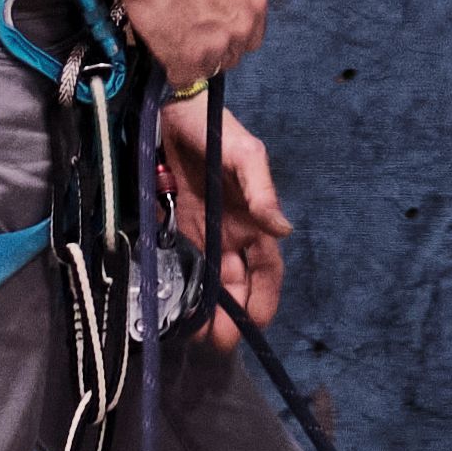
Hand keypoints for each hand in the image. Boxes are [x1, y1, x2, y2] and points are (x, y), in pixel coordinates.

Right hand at [101, 0, 267, 87]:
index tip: (215, 35)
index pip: (251, 37)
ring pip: (207, 69)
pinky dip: (171, 71)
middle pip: (231, 56)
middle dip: (211, 50)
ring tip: (171, 47)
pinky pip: (182, 79)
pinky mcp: (188, 61)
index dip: (230, 37)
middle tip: (189, 39)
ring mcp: (216, 47)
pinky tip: (160, 56)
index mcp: (252, 2)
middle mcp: (241, 28)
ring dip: (191, 62)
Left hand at [158, 98, 287, 344]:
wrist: (168, 107)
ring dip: (208, 308)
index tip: (255, 327)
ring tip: (196, 335)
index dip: (263, 297)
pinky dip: (184, 286)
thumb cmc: (213, 128)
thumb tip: (282, 230)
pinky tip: (175, 305)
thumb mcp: (245, 155)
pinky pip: (185, 262)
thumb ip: (261, 191)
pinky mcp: (177, 224)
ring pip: (211, 279)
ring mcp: (204, 229)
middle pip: (238, 282)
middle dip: (233, 314)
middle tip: (217, 343)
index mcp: (254, 218)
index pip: (266, 268)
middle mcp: (232, 230)